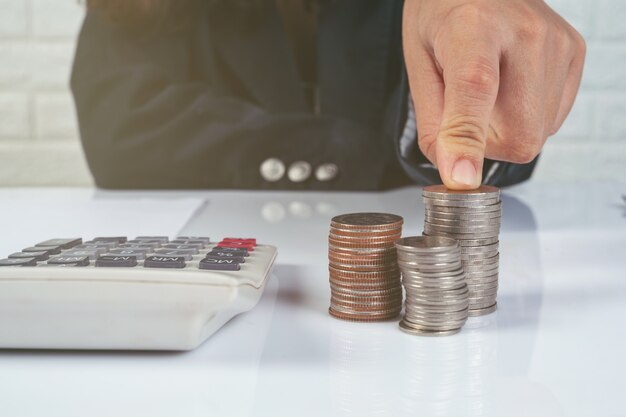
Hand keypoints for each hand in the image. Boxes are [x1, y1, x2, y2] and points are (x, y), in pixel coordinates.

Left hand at [403, 0, 585, 188]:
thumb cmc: (443, 16)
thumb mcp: (418, 63)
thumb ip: (433, 120)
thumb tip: (454, 171)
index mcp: (473, 28)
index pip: (475, 89)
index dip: (467, 139)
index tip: (462, 177)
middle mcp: (525, 33)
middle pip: (519, 134)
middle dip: (487, 144)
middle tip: (466, 111)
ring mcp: (556, 43)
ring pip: (537, 135)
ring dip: (507, 131)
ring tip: (490, 90)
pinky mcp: (574, 53)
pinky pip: (552, 120)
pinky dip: (527, 118)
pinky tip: (511, 87)